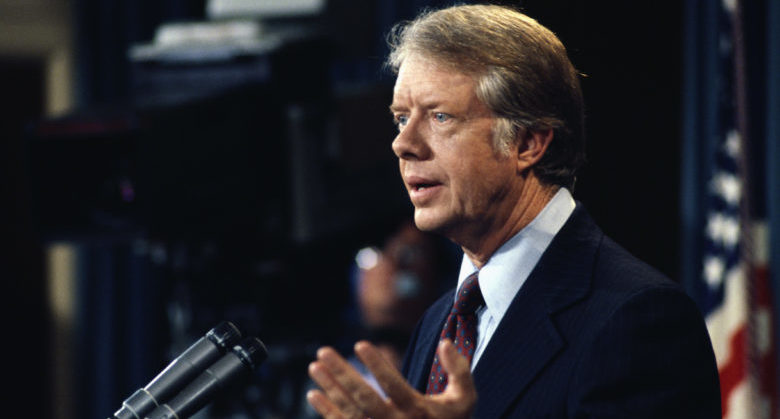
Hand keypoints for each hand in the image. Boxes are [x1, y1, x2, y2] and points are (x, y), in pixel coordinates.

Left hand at [307, 339, 475, 418]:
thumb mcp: (464, 399)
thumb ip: (459, 370)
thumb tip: (446, 344)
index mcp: (420, 412)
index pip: (395, 386)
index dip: (378, 366)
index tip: (361, 344)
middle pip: (365, 399)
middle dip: (342, 374)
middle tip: (324, 351)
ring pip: (350, 412)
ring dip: (330, 388)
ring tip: (315, 366)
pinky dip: (328, 411)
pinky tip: (315, 393)